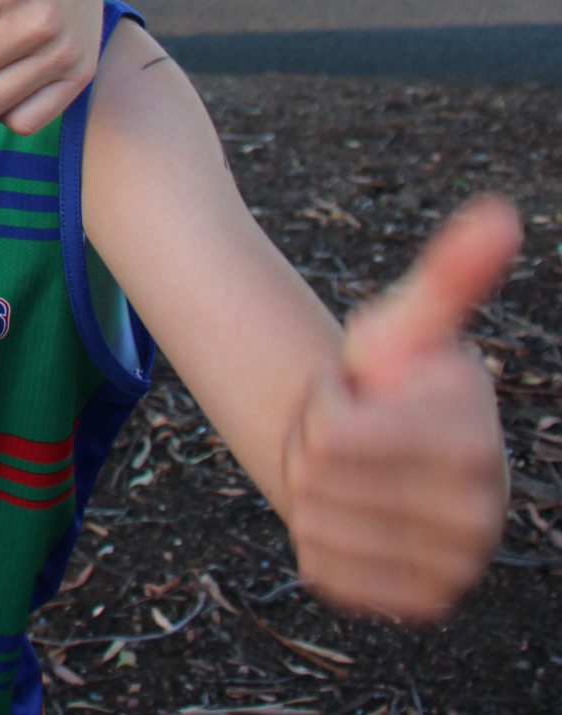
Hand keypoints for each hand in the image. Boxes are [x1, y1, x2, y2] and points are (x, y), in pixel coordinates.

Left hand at [283, 196, 519, 620]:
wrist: (380, 450)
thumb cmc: (390, 378)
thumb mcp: (407, 324)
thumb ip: (449, 273)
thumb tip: (500, 213)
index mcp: (476, 443)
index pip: (339, 435)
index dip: (326, 405)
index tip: (357, 393)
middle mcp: (481, 514)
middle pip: (323, 480)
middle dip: (317, 448)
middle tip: (347, 436)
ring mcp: (455, 566)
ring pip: (318, 524)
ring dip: (314, 492)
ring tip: (348, 473)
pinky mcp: (419, 603)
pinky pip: (324, 568)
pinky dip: (315, 538)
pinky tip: (347, 516)